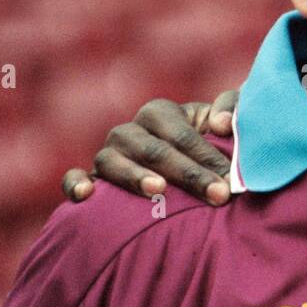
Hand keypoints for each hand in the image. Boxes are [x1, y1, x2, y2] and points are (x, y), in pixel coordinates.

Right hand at [61, 90, 240, 204]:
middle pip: (154, 150)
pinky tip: (86, 194)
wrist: (186, 172)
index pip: (181, 134)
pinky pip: (74, 178)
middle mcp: (130, 131)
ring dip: (135, 176)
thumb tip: (221, 125)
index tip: (230, 180)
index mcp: (160, 113)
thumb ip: (232, 111)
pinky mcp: (93, 180)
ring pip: (112, 161)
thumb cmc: (209, 146)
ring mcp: (108, 155)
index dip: (206, 156)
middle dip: (188, 174)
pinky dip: (75, 183)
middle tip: (217, 195)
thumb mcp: (223, 125)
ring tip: (159, 190)